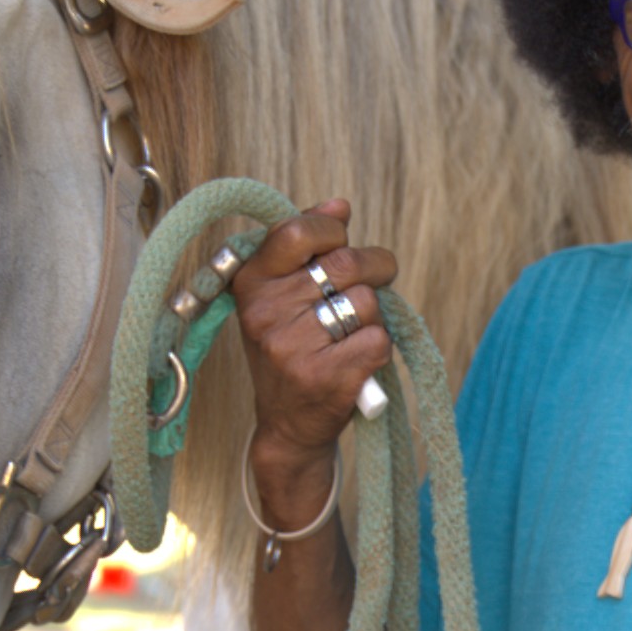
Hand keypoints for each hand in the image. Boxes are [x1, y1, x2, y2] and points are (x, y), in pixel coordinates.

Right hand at [225, 202, 398, 510]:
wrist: (288, 426)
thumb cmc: (292, 348)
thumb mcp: (283, 294)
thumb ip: (307, 245)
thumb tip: (340, 204)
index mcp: (251, 284)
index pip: (298, 231)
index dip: (331, 230)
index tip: (339, 242)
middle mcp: (266, 314)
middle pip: (347, 263)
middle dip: (374, 267)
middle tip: (374, 281)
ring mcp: (294, 347)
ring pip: (367, 300)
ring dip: (374, 313)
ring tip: (352, 330)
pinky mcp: (327, 376)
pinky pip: (379, 338)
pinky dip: (379, 346)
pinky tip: (358, 358)